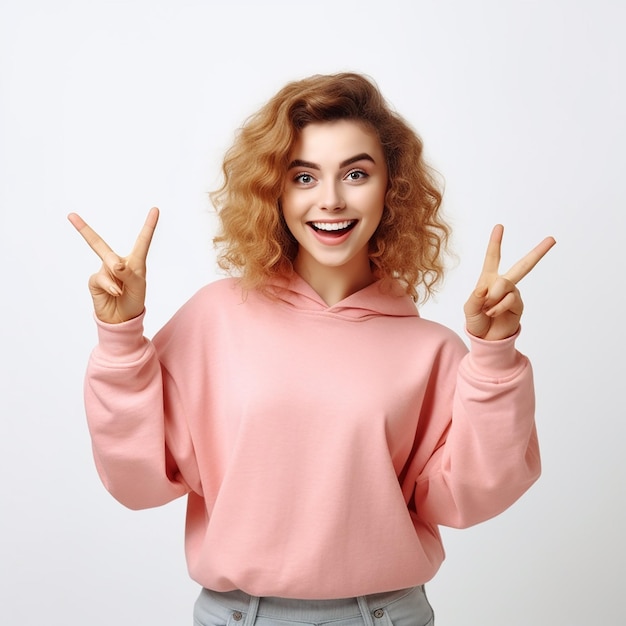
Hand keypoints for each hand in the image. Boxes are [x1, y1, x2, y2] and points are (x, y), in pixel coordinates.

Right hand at [67, 208, 159, 323]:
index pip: (142, 240)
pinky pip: (101, 278)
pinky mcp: (95, 281)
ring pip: (107, 264)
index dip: (149, 225)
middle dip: (84, 230)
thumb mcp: (137, 286)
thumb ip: (128, 273)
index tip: (156, 208)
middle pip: (100, 244)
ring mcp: (104, 271)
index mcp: (135, 261)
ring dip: (117, 277)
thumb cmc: (134, 300)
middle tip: (71, 216)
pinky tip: (115, 292)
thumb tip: (114, 264)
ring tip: (121, 289)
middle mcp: (117, 263)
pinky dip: (110, 285)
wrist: (122, 319)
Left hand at [464, 224, 555, 340]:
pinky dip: (498, 307)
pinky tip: (494, 313)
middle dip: (538, 252)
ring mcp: (513, 294)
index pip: (493, 258)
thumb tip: (485, 288)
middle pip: (523, 265)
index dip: (495, 242)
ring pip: (505, 284)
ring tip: (488, 309)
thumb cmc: (476, 322)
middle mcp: (503, 283)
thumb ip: (474, 298)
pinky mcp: (519, 305)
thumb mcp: (468, 309)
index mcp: (488, 279)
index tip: (500, 226)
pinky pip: (509, 299)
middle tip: (552, 239)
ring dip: (492, 298)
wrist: (486, 339)